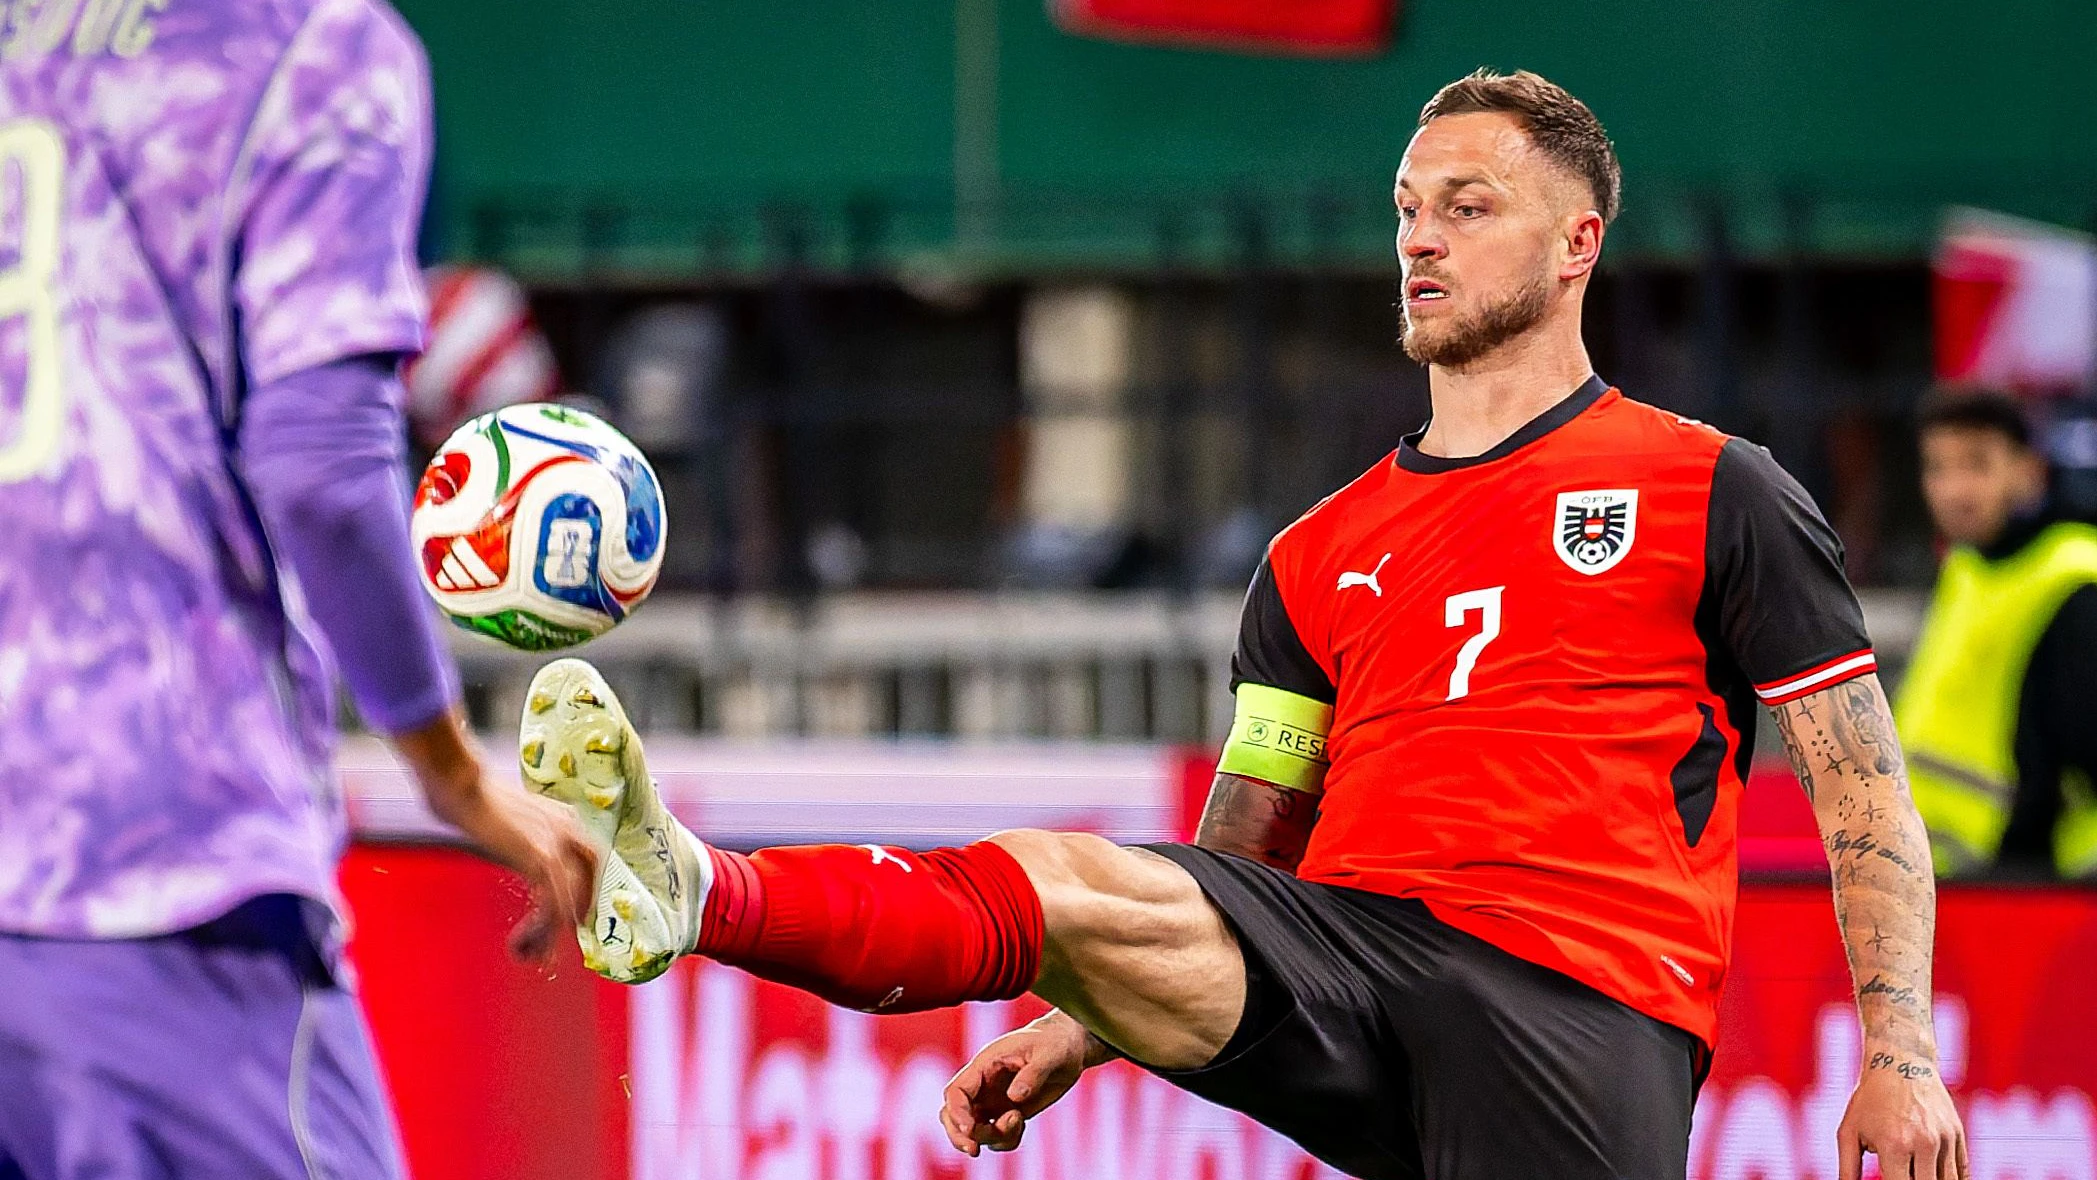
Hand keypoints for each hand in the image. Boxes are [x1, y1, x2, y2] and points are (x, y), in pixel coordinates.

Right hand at [392, 708, 597, 960]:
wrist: (461, 784)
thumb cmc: (471, 797)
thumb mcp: (508, 819)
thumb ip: (520, 838)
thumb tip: (511, 851)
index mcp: (565, 817)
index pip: (590, 860)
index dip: (585, 890)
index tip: (575, 914)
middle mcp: (570, 829)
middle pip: (588, 882)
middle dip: (576, 914)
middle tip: (558, 942)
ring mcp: (559, 843)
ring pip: (569, 900)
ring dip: (550, 933)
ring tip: (532, 954)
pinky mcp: (541, 858)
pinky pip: (552, 904)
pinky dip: (540, 930)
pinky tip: (521, 943)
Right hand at [941, 1011, 1105, 1155]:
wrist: (1068, 1050)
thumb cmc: (1055, 1043)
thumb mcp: (1049, 1053)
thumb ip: (1032, 1074)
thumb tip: (1015, 1097)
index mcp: (985, 1064)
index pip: (957, 1091)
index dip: (957, 1112)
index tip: (970, 1129)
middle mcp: (983, 1085)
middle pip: (951, 1114)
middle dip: (958, 1135)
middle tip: (975, 1149)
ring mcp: (992, 1101)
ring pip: (972, 1130)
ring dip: (989, 1137)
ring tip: (1018, 1122)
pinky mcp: (1006, 1113)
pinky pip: (995, 1136)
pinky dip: (1004, 1140)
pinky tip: (1021, 1124)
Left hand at [1839, 1050, 1968, 1179]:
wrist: (1901, 1061)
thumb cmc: (1869, 1099)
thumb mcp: (1848, 1131)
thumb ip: (1847, 1168)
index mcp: (1894, 1146)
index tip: (1889, 1179)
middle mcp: (1924, 1144)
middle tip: (1903, 1176)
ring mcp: (1945, 1139)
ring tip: (1916, 1174)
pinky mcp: (1958, 1134)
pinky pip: (1962, 1171)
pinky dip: (1951, 1178)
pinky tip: (1935, 1175)